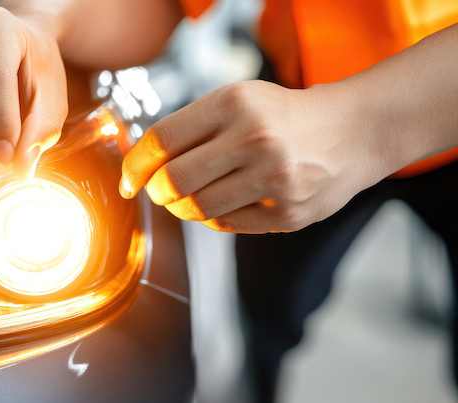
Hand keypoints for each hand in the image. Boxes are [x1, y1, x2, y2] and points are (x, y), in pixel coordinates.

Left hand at [119, 80, 388, 232]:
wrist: (352, 132)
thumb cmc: (280, 116)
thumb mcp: (236, 100)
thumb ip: (189, 128)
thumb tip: (138, 167)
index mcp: (234, 103)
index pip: (161, 140)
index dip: (134, 165)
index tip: (128, 179)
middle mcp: (254, 138)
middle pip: (173, 181)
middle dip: (157, 192)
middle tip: (160, 191)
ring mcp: (274, 178)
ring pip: (197, 209)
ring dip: (182, 208)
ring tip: (190, 196)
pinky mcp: (288, 212)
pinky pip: (226, 225)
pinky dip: (214, 218)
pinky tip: (224, 202)